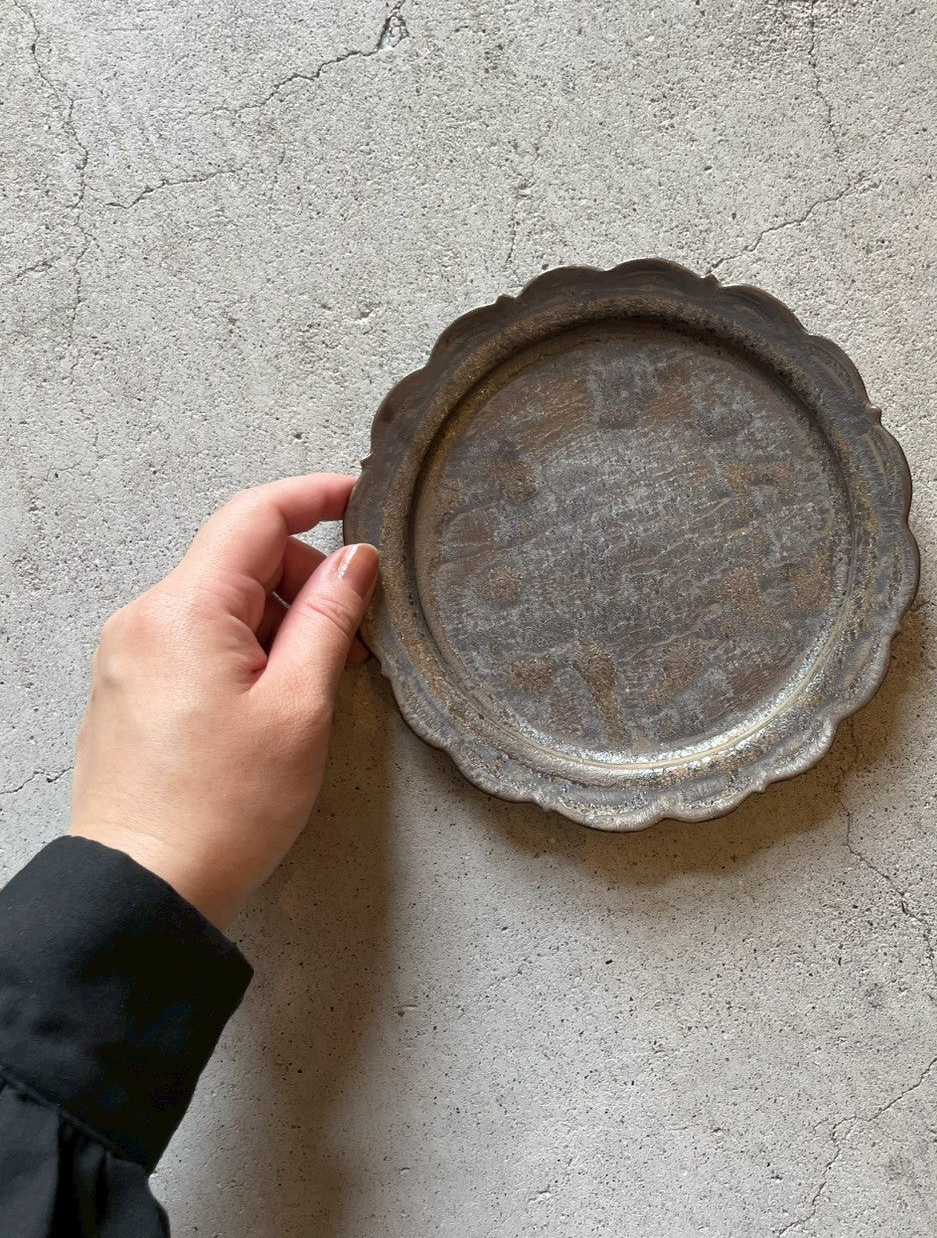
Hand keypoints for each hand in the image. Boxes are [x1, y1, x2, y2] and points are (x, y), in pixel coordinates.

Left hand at [70, 475, 378, 929]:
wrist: (145, 886)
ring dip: (279, 619)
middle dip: (304, 579)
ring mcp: (131, 651)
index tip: (360, 495)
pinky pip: (198, 636)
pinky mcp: (131, 684)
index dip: (314, 497)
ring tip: (320, 680)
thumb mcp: (300, 705)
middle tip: (355, 634)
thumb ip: (329, 617)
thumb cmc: (224, 807)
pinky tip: (278, 694)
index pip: (253, 515)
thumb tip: (354, 560)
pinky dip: (247, 646)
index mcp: (185, 610)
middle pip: (238, 558)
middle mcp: (146, 617)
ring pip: (221, 600)